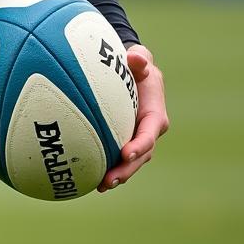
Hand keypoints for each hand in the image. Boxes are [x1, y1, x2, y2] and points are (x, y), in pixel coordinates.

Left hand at [98, 44, 167, 192]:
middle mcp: (149, 128)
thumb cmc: (133, 63)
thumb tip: (135, 56)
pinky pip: (117, 156)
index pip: (151, 130)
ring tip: (101, 186)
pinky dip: (107, 166)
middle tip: (109, 180)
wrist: (131, 70)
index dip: (141, 144)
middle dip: (128, 169)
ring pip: (131, 161)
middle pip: (142, 154)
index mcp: (154, 111)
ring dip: (118, 174)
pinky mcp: (125, 139)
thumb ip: (138, 58)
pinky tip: (88, 177)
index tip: (126, 153)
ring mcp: (137, 136)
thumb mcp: (138, 57)